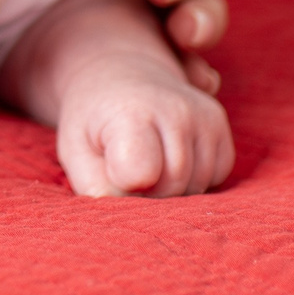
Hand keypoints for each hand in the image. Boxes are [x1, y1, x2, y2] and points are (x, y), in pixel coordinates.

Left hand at [55, 49, 233, 197]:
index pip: (141, 173)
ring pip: (197, 186)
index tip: (112, 172)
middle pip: (172, 187)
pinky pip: (215, 177)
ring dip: (172, 188)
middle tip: (126, 170)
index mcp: (131, 113)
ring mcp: (202, 115)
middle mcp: (174, 109)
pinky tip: (169, 156)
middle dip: (148, 193)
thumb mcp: (75, 151)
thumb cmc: (94, 122)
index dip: (125, 187)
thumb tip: (128, 217)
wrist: (118, 77)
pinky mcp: (218, 122)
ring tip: (148, 160)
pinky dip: (193, 178)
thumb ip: (95, 186)